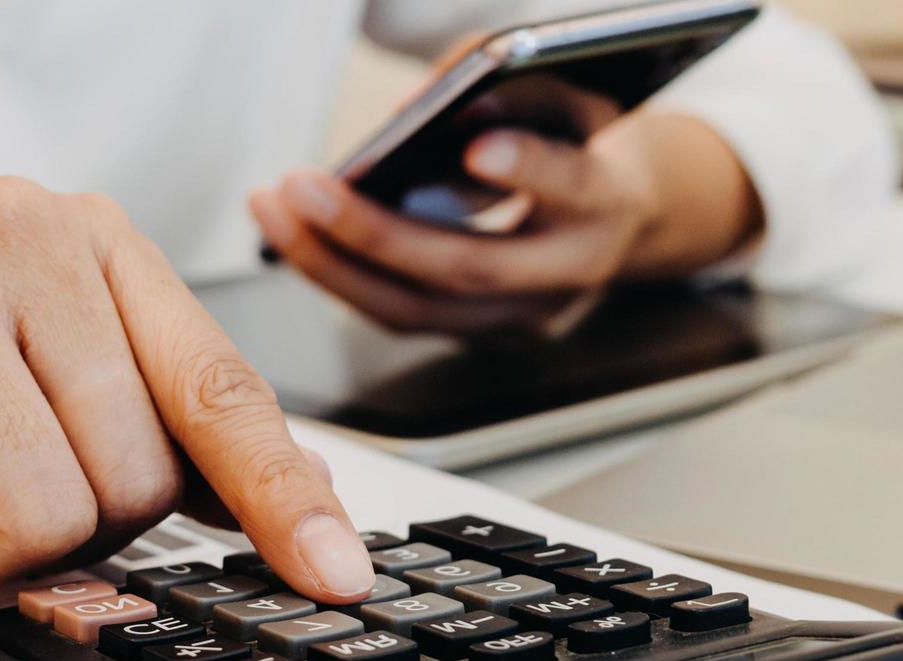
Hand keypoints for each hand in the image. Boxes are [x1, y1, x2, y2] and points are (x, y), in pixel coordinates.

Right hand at [0, 177, 379, 601]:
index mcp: (101, 244)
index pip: (222, 392)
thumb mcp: (72, 421)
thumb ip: (183, 455)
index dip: (283, 500)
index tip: (335, 581)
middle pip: (130, 474)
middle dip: (65, 528)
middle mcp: (18, 230)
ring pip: (36, 501)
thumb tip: (320, 545)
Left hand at [248, 109, 758, 336]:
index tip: (474, 145)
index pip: (575, 189)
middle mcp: (571, 274)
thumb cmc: (588, 141)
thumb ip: (512, 86)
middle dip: (376, 233)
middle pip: (470, 270)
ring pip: (420, 309)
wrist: (630, 216)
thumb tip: (418, 110)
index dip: (528, 169)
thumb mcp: (571, 93)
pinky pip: (401, 313)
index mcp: (610, 203)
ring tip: (272, 207)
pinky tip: (295, 233)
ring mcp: (526, 315)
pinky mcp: (482, 331)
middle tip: (303, 187)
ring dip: (333, 263)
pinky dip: (342, 275)